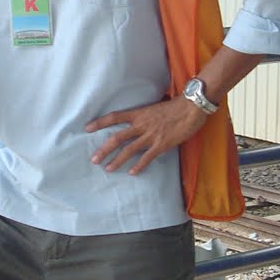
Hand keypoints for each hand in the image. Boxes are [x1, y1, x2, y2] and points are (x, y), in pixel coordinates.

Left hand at [85, 95, 207, 175]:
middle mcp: (141, 124)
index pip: (114, 117)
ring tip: (108, 169)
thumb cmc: (176, 106)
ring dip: (117, 161)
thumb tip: (139, 122)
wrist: (192, 107)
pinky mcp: (162, 144)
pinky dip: (139, 165)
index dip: (100, 122)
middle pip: (117, 138)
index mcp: (139, 113)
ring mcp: (151, 135)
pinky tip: (132, 172)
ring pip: (129, 150)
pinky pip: (147, 157)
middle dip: (104, 149)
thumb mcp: (155, 108)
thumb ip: (146, 116)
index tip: (87, 128)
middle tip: (93, 159)